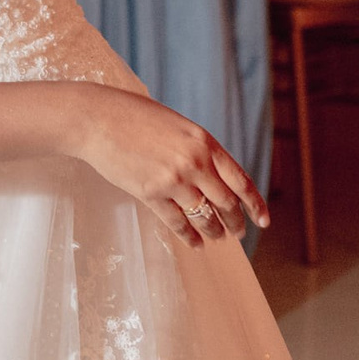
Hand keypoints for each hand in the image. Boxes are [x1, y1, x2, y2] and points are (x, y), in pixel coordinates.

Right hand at [69, 83, 265, 245]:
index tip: (263, 221)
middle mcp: (194, 162)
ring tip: (216, 238)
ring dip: (214, 231)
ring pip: (205, 217)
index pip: (241, 180)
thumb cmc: (132, 116)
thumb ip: (197, 148)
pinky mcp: (150, 193)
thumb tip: (215, 176)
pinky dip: (190, 236)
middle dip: (235, 222)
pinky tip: (195, 243)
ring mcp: (172, 180)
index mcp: (204, 142)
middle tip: (237, 232)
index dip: (255, 204)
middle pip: (226, 203)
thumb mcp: (176, 125)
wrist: (95, 118)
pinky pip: (177, 223)